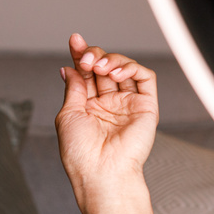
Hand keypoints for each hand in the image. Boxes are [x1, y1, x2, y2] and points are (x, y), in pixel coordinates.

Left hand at [56, 33, 158, 193]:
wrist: (101, 173)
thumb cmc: (81, 153)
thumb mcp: (68, 114)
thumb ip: (74, 88)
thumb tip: (70, 67)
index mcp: (89, 106)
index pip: (87, 73)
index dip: (80, 55)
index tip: (74, 40)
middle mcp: (109, 104)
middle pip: (104, 67)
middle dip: (93, 55)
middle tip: (85, 59)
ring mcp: (127, 105)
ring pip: (123, 68)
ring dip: (110, 60)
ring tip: (99, 67)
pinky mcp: (146, 107)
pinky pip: (144, 78)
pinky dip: (131, 67)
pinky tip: (115, 72)